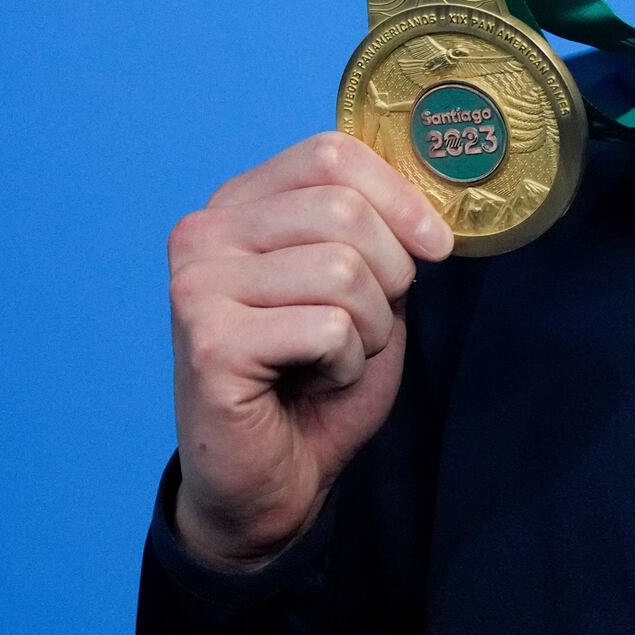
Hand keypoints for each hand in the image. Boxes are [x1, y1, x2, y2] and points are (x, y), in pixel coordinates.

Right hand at [165, 131, 453, 567]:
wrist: (270, 480)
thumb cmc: (315, 377)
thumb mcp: (360, 281)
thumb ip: (376, 225)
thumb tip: (432, 185)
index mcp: (238, 204)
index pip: (331, 153)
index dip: (400, 196)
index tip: (436, 246)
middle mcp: (204, 234)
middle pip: (343, 209)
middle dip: (389, 274)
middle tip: (365, 325)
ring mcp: (198, 287)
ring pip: (343, 270)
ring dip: (368, 327)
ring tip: (334, 356)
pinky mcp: (210, 344)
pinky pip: (328, 328)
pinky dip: (346, 364)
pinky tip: (313, 382)